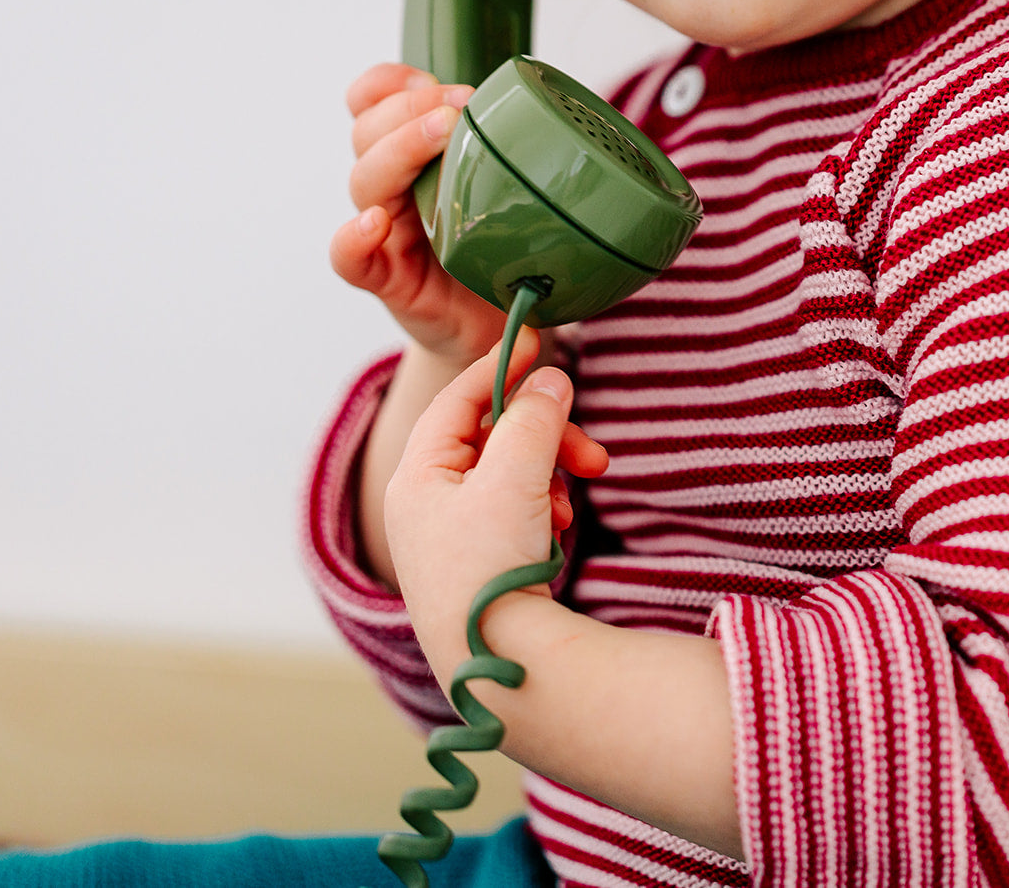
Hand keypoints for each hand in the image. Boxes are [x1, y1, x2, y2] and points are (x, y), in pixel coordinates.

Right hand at [329, 63, 508, 364]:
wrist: (500, 326)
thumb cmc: (507, 254)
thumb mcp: (517, 193)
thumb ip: (526, 157)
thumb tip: (576, 122)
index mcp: (417, 157)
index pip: (374, 102)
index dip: (393, 82)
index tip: (437, 80)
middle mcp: (395, 188)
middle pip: (368, 130)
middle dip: (412, 105)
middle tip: (463, 104)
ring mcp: (387, 233)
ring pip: (364, 179)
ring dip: (400, 147)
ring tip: (445, 132)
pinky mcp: (386, 279)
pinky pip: (349, 258)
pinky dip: (354, 239)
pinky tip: (377, 223)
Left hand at [384, 331, 609, 668]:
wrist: (496, 666)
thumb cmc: (489, 571)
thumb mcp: (514, 478)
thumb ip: (534, 418)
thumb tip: (551, 378)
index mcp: (416, 476)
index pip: (457, 399)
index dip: (500, 368)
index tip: (541, 342)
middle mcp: (424, 503)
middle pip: (491, 438)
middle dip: (546, 439)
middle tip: (592, 454)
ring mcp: (449, 535)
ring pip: (509, 474)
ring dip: (549, 475)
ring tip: (570, 504)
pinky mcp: (477, 562)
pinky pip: (515, 509)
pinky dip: (544, 507)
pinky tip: (559, 529)